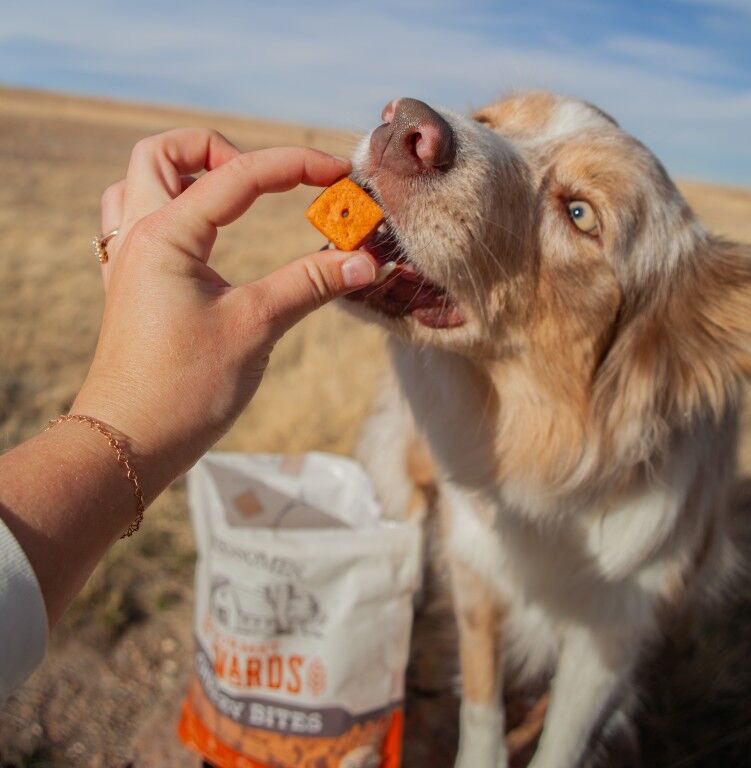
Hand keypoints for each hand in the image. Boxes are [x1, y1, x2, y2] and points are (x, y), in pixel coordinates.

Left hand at [72, 128, 376, 498]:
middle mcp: (138, 236)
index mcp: (165, 236)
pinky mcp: (130, 287)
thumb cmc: (185, 389)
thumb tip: (365, 260)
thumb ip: (310, 284)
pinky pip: (136, 222)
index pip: (236, 176)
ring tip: (233, 201)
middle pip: (162, 153)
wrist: (130, 443)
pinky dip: (170, 211)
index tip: (338, 174)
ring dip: (186, 175)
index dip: (294, 165)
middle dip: (218, 151)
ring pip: (140, 182)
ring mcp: (128, 262)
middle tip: (265, 183)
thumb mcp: (255, 327)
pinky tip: (204, 238)